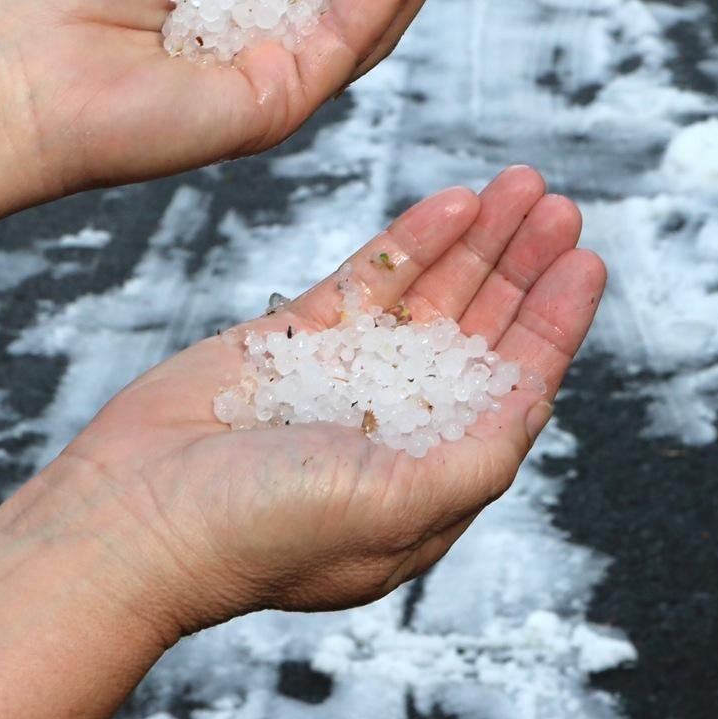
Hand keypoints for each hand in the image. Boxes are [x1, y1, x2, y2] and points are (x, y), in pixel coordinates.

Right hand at [50, 167, 605, 636]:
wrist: (130, 517)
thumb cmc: (257, 534)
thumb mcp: (395, 510)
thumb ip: (475, 458)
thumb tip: (533, 405)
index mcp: (429, 478)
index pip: (512, 388)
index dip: (553, 324)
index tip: (587, 262)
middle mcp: (396, 427)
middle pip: (479, 330)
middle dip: (524, 267)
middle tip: (561, 205)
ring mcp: (343, 379)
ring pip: (429, 294)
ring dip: (479, 241)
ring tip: (522, 183)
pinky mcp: (292, 340)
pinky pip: (368, 278)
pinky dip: (412, 240)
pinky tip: (453, 203)